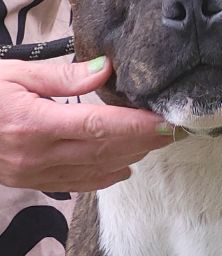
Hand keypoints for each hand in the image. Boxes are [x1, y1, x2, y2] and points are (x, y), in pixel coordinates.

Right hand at [0, 57, 172, 191]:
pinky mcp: (33, 182)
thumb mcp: (12, 74)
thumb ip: (61, 77)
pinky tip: (123, 166)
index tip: (165, 120)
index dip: (137, 127)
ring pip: (97, 170)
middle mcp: (38, 154)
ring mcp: (35, 173)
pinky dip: (106, 176)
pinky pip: (78, 183)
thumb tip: (105, 71)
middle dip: (143, 142)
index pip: (100, 128)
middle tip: (172, 129)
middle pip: (106, 152)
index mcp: (33, 123)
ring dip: (130, 157)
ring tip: (155, 142)